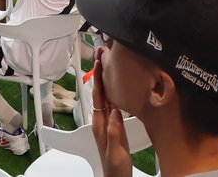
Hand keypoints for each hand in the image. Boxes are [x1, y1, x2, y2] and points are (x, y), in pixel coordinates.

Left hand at [90, 49, 132, 176]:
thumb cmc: (115, 167)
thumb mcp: (115, 151)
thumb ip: (114, 133)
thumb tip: (114, 111)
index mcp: (100, 124)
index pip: (99, 95)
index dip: (99, 77)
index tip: (99, 60)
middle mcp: (102, 119)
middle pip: (100, 90)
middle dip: (100, 71)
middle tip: (102, 52)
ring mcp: (108, 121)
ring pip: (106, 94)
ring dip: (107, 78)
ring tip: (109, 62)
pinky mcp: (115, 124)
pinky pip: (113, 102)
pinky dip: (114, 89)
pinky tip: (118, 84)